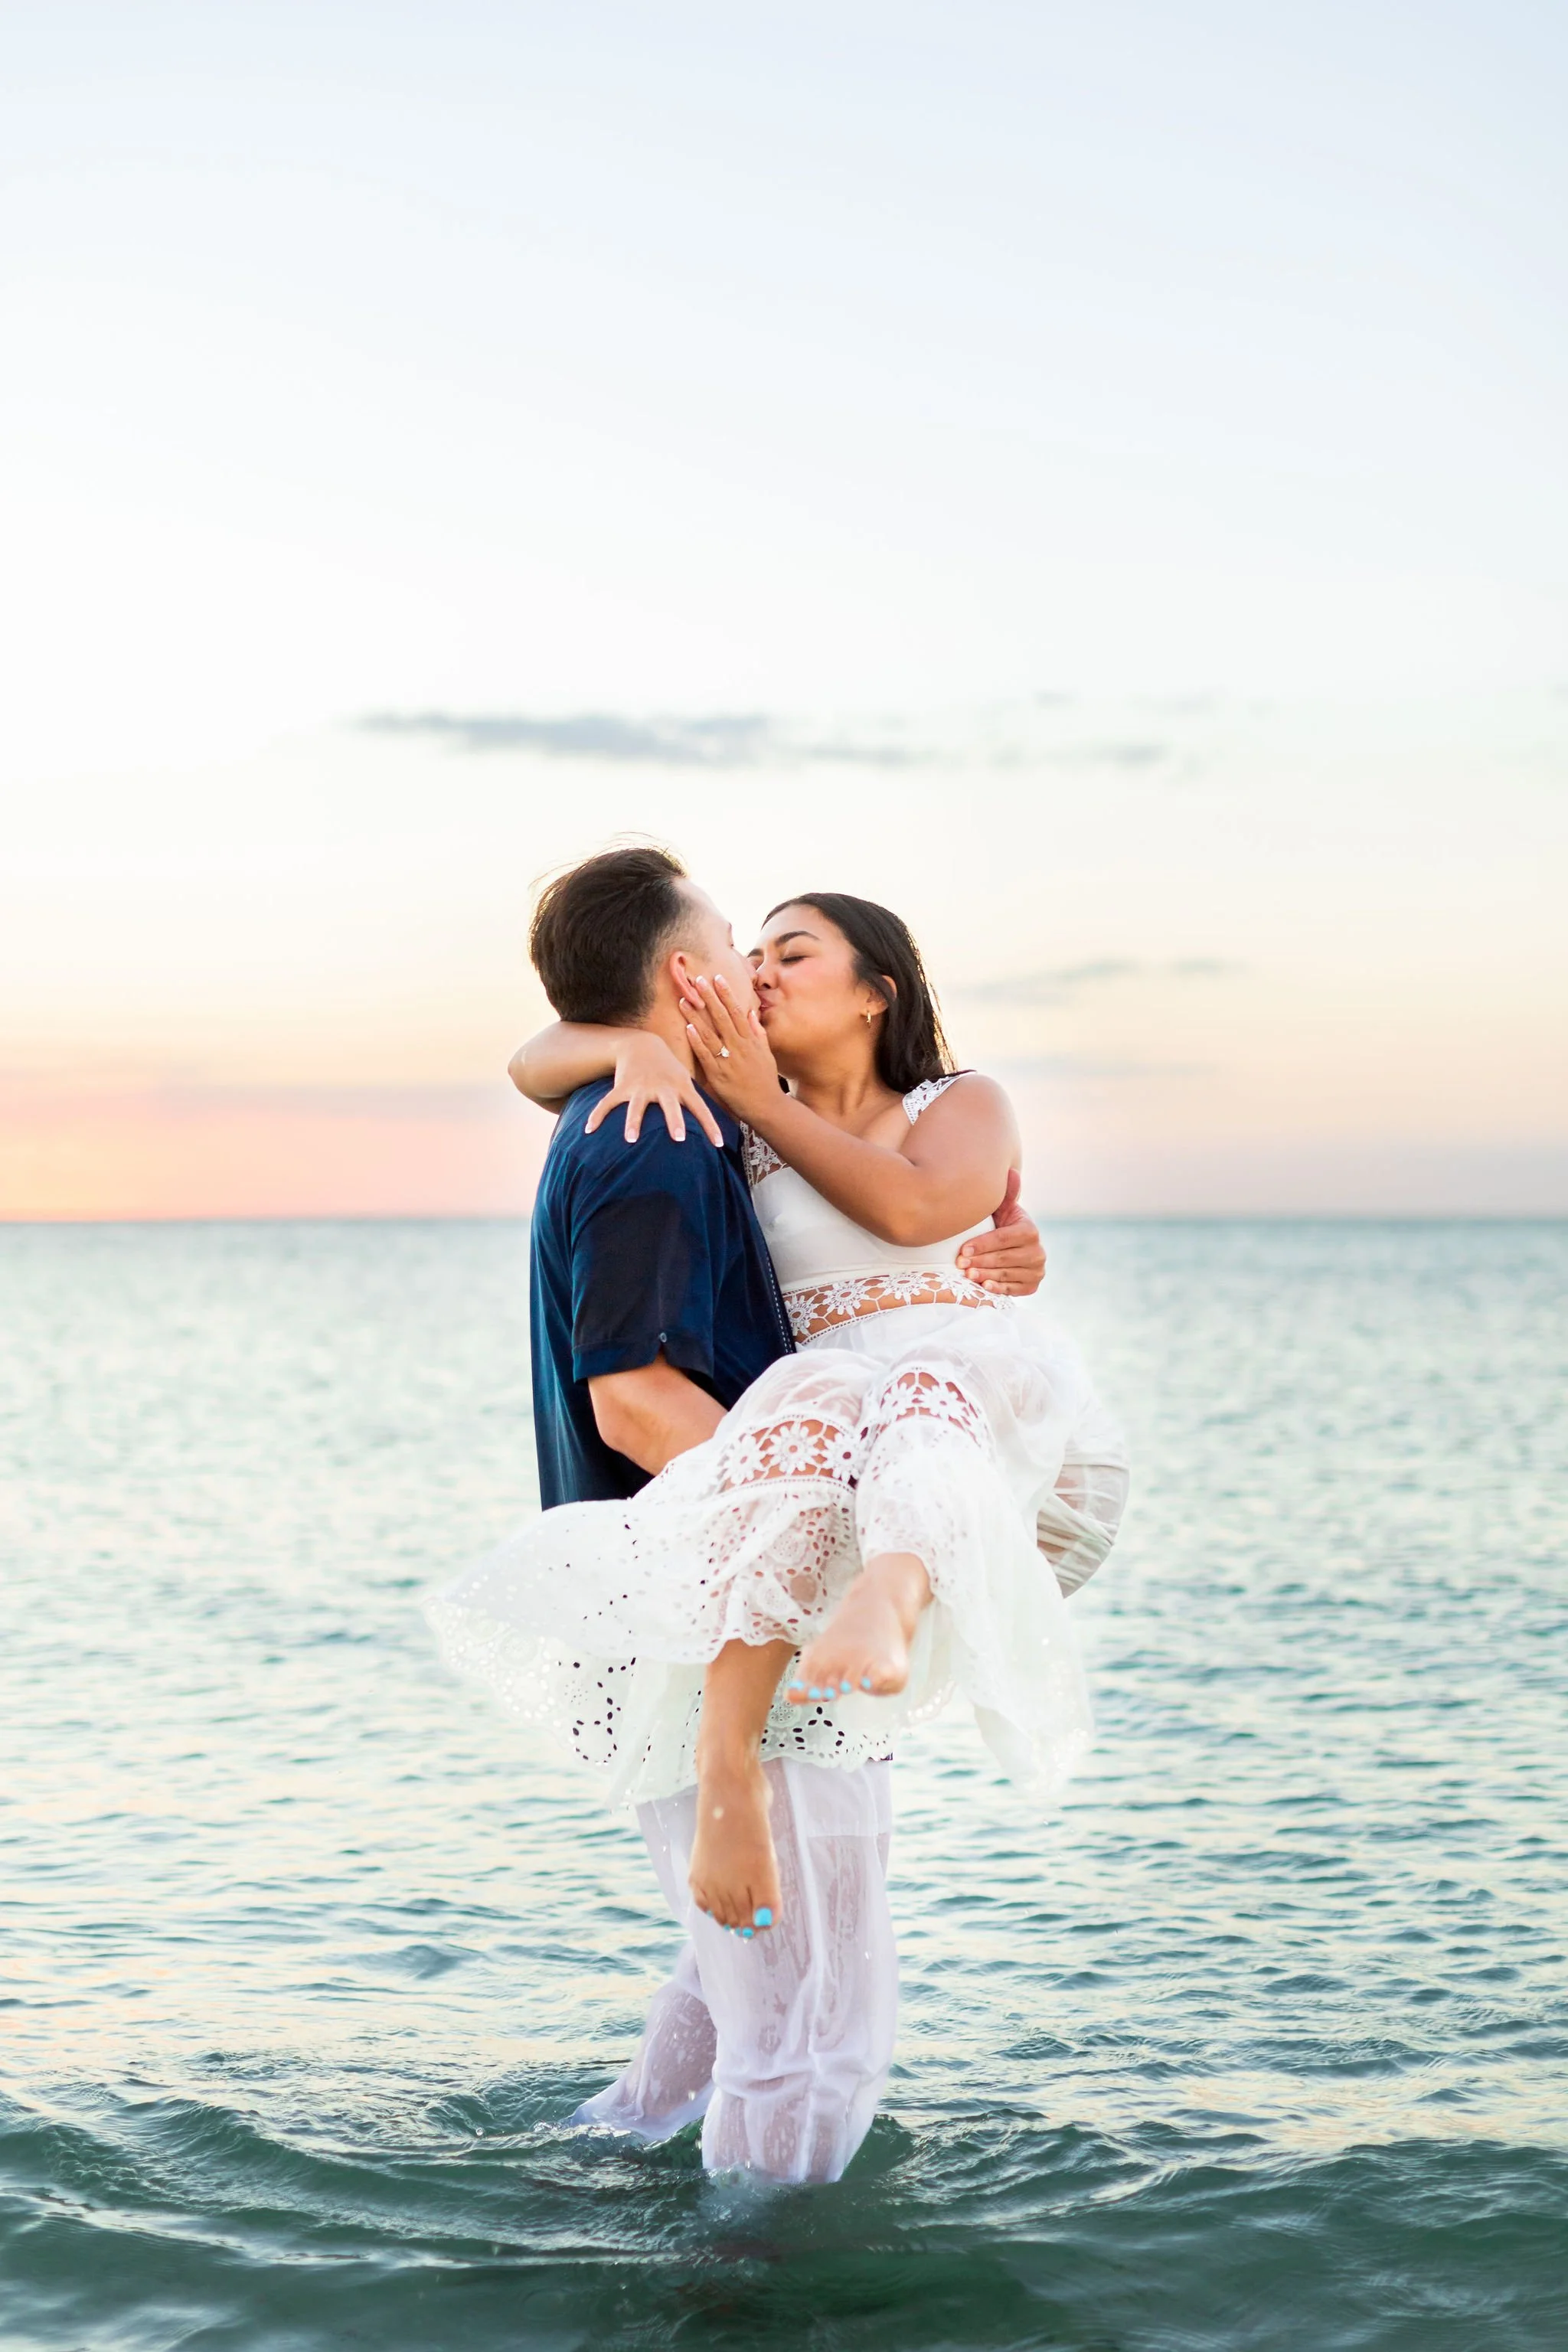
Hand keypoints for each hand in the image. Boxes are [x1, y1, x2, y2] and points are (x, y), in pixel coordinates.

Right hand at [583, 1031, 722, 1145]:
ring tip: (631, 1140)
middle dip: (674, 1121)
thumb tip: (714, 1124)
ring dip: (634, 1122)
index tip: (719, 1144)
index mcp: (681, 1087)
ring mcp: (641, 1087)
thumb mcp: (686, 1080)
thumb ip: (696, 1101)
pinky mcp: (622, 1087)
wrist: (642, 1044)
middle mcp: (663, 1088)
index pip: (701, 1108)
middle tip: (678, 1138)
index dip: (711, 1125)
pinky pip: (608, 1102)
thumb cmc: (669, 1069)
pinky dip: (597, 1116)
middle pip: (670, 1105)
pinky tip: (589, 1130)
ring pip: (637, 1106)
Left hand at [681, 972, 785, 1123]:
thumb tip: (751, 1013)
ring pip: (710, 1033)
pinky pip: (706, 1055)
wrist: (767, 1106)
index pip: (736, 1011)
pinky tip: (688, 1028)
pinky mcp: (718, 1074)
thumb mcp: (766, 1054)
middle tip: (697, 980)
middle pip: (722, 1017)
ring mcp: (728, 1060)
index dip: (726, 993)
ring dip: (696, 1015)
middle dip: (709, 997)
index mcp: (750, 1040)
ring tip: (684, 1000)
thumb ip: (758, 1033)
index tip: (717, 978)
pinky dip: (697, 1041)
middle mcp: (739, 1046)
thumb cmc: (766, 1080)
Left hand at [956, 1169, 1045, 1294]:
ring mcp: (1036, 1270)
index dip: (983, 1244)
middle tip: (960, 1263)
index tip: (963, 1249)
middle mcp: (1038, 1252)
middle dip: (980, 1260)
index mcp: (1030, 1231)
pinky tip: (985, 1286)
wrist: (1010, 1248)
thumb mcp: (1002, 1209)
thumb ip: (1006, 1193)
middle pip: (1004, 1258)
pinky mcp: (1032, 1286)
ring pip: (1007, 1274)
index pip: (1003, 1238)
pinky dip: (999, 1289)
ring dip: (986, 1275)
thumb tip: (1011, 1172)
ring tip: (967, 1274)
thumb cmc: (1000, 1225)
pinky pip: (1015, 1289)